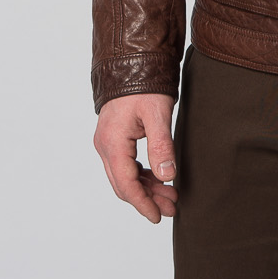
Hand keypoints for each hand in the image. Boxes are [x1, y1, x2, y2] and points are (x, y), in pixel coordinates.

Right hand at [94, 93, 177, 223]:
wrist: (132, 61)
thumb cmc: (144, 85)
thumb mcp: (157, 114)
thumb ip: (161, 145)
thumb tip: (167, 175)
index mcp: (112, 143)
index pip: (126, 184)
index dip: (143, 204)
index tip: (158, 216)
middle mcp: (105, 145)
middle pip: (123, 184)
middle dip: (147, 199)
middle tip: (172, 208)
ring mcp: (108, 142)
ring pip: (125, 176)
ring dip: (146, 188)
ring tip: (171, 196)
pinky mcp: (115, 137)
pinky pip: (126, 164)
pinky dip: (142, 175)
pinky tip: (159, 179)